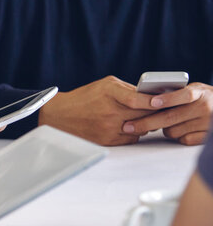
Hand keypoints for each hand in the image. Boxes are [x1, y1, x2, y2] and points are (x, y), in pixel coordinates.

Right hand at [38, 76, 154, 145]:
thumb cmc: (85, 97)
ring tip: (141, 117)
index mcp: (109, 93)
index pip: (138, 99)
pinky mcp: (107, 140)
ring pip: (141, 128)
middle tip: (162, 109)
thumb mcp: (106, 85)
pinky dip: (134, 132)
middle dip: (154, 112)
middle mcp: (109, 111)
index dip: (154, 102)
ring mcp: (108, 128)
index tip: (164, 102)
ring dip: (144, 123)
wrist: (61, 115)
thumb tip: (152, 96)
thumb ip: (128, 90)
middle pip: (144, 115)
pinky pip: (132, 138)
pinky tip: (128, 125)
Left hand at [121, 82, 212, 144]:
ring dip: (163, 129)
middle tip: (128, 127)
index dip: (167, 99)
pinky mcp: (206, 137)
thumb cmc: (201, 98)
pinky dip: (177, 136)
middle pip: (170, 118)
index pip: (183, 95)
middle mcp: (205, 108)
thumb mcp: (193, 90)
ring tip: (168, 122)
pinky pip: (182, 140)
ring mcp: (206, 124)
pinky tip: (180, 129)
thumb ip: (175, 93)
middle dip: (146, 123)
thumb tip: (146, 99)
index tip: (151, 103)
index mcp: (200, 93)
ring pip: (173, 131)